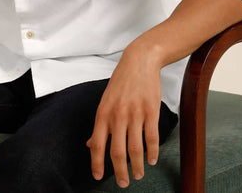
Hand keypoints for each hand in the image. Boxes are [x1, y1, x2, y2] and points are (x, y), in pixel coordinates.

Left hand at [86, 43, 161, 187]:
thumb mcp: (105, 100)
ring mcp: (135, 114)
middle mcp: (118, 115)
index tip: (98, 177)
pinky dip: (152, 152)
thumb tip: (89, 144)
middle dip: (120, 172)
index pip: (97, 144)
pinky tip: (151, 160)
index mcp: (103, 113)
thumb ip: (99, 124)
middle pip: (117, 151)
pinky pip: (151, 138)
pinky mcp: (151, 111)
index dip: (97, 163)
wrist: (139, 61)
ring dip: (137, 166)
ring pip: (135, 148)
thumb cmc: (121, 82)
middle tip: (123, 183)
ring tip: (138, 174)